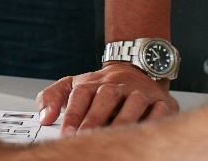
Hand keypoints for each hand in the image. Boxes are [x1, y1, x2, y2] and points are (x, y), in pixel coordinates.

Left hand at [37, 62, 177, 132]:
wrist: (136, 70)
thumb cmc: (101, 87)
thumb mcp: (73, 86)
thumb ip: (52, 97)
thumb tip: (44, 117)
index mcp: (93, 83)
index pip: (81, 94)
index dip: (74, 113)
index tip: (66, 132)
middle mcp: (117, 86)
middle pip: (106, 97)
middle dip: (95, 118)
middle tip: (85, 137)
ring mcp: (140, 92)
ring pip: (134, 102)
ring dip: (123, 120)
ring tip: (112, 137)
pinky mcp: (162, 101)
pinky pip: (160, 111)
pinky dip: (153, 120)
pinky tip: (142, 133)